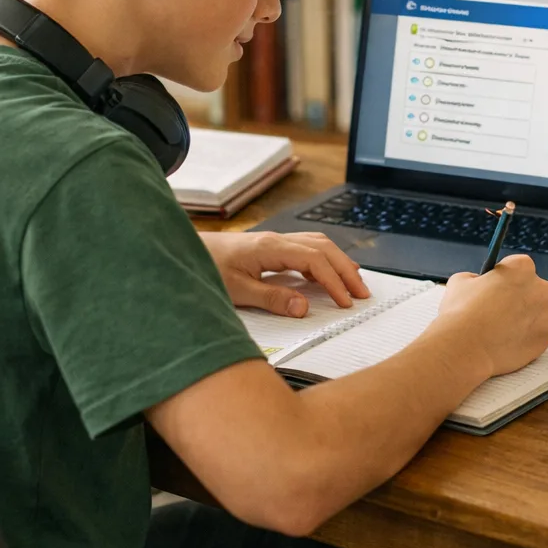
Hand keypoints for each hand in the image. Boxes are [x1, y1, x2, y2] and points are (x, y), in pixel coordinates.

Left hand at [201, 231, 370, 316]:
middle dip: (346, 271)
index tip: (346, 302)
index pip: (315, 261)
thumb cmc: (207, 269)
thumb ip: (271, 299)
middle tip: (362, 294)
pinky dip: (324, 260)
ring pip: (318, 244)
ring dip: (338, 262)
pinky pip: (307, 248)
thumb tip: (304, 307)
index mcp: (271, 248)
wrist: (185, 252)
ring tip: (353, 283)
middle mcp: (278, 240)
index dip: (334, 282)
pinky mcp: (272, 247)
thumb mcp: (236, 290)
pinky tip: (326, 276)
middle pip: (324, 248)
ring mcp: (276, 241)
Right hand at [433, 254, 547, 377]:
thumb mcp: (461, 281)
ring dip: (525, 318)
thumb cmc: (460, 313)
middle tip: (498, 310)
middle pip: (533, 289)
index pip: (519, 266)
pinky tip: (505, 343)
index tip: (496, 286)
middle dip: (519, 297)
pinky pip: (536, 336)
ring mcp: (545, 316)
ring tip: (500, 329)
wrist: (464, 349)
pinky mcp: (544, 340)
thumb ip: (477, 278)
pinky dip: (524, 339)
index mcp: (522, 268)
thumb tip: (480, 283)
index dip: (506, 277)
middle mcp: (540, 289)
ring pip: (538, 314)